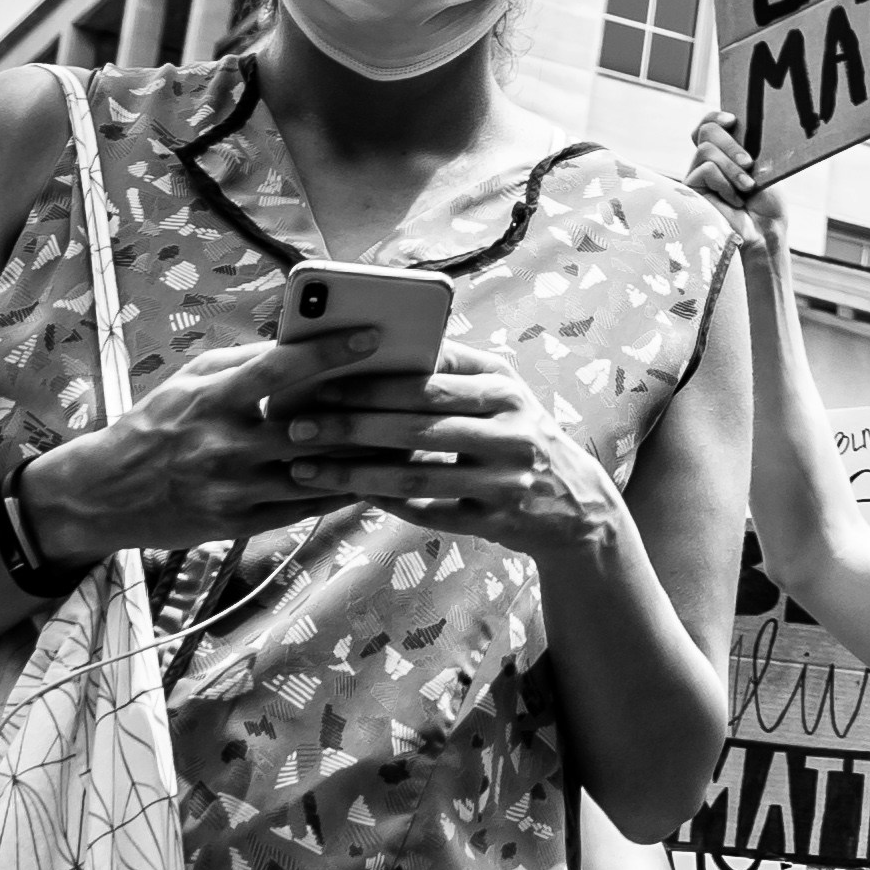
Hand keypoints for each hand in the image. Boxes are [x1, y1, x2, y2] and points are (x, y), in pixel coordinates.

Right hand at [17, 322, 413, 560]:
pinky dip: (346, 490)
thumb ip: (245, 362)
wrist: (103, 495)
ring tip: (416, 436)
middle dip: (368, 410)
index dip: (330, 352)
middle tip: (418, 391)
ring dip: (370, 456)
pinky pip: (307, 506)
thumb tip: (304, 340)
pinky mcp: (241, 523)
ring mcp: (235, 488)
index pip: (279, 370)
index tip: (375, 336)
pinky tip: (380, 476)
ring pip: (320, 472)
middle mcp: (225, 444)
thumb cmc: (155, 425)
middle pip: (312, 426)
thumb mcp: (191, 381)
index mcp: (212, 399)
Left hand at [280, 358, 623, 559]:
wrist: (573, 502)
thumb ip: (449, 372)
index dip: (371, 381)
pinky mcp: (499, 518)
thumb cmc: (515, 435)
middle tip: (297, 427)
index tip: (318, 381)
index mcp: (504, 387)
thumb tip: (370, 351)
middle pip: (418, 425)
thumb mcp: (498, 393)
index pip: (429, 379)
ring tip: (306, 468)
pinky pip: (431, 512)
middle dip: (351, 425)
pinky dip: (387, 503)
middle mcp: (512, 428)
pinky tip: (348, 495)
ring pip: (418, 474)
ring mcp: (508, 477)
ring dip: (355, 472)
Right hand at [685, 114, 782, 234]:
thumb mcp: (764, 169)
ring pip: (707, 151)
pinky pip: (705, 170)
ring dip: (732, 168)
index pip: (707, 126)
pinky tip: (734, 200)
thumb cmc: (768, 205)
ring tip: (747, 187)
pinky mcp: (691, 192)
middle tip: (749, 163)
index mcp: (725, 154)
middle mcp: (707, 162)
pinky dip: (725, 182)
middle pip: (706, 132)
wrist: (765, 234)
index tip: (733, 120)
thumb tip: (742, 123)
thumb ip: (749, 148)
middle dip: (731, 143)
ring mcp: (697, 177)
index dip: (715, 117)